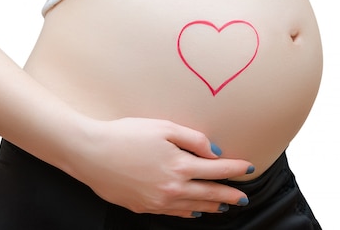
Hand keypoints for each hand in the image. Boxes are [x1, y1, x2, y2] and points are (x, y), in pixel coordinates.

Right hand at [69, 117, 253, 217]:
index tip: (248, 168)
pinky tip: (193, 211)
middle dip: (230, 194)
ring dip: (211, 206)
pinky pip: (173, 212)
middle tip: (244, 197)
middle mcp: (172, 188)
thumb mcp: (163, 127)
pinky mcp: (143, 206)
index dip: (236, 169)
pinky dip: (188, 212)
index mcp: (180, 165)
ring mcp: (157, 201)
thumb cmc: (125, 134)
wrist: (90, 153)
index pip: (217, 170)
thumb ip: (193, 139)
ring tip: (224, 206)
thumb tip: (214, 152)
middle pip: (210, 193)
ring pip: (193, 207)